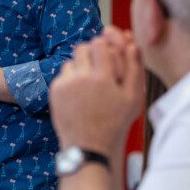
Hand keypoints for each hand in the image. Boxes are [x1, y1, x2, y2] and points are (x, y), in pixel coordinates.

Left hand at [49, 29, 144, 154]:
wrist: (89, 146)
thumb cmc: (114, 124)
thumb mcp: (133, 99)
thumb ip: (134, 69)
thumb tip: (132, 44)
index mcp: (103, 78)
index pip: (99, 43)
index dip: (103, 47)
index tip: (107, 57)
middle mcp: (82, 78)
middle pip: (82, 48)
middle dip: (90, 55)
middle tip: (98, 69)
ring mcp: (66, 85)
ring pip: (71, 61)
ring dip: (79, 68)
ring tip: (89, 85)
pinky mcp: (55, 92)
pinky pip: (62, 75)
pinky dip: (70, 80)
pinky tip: (79, 95)